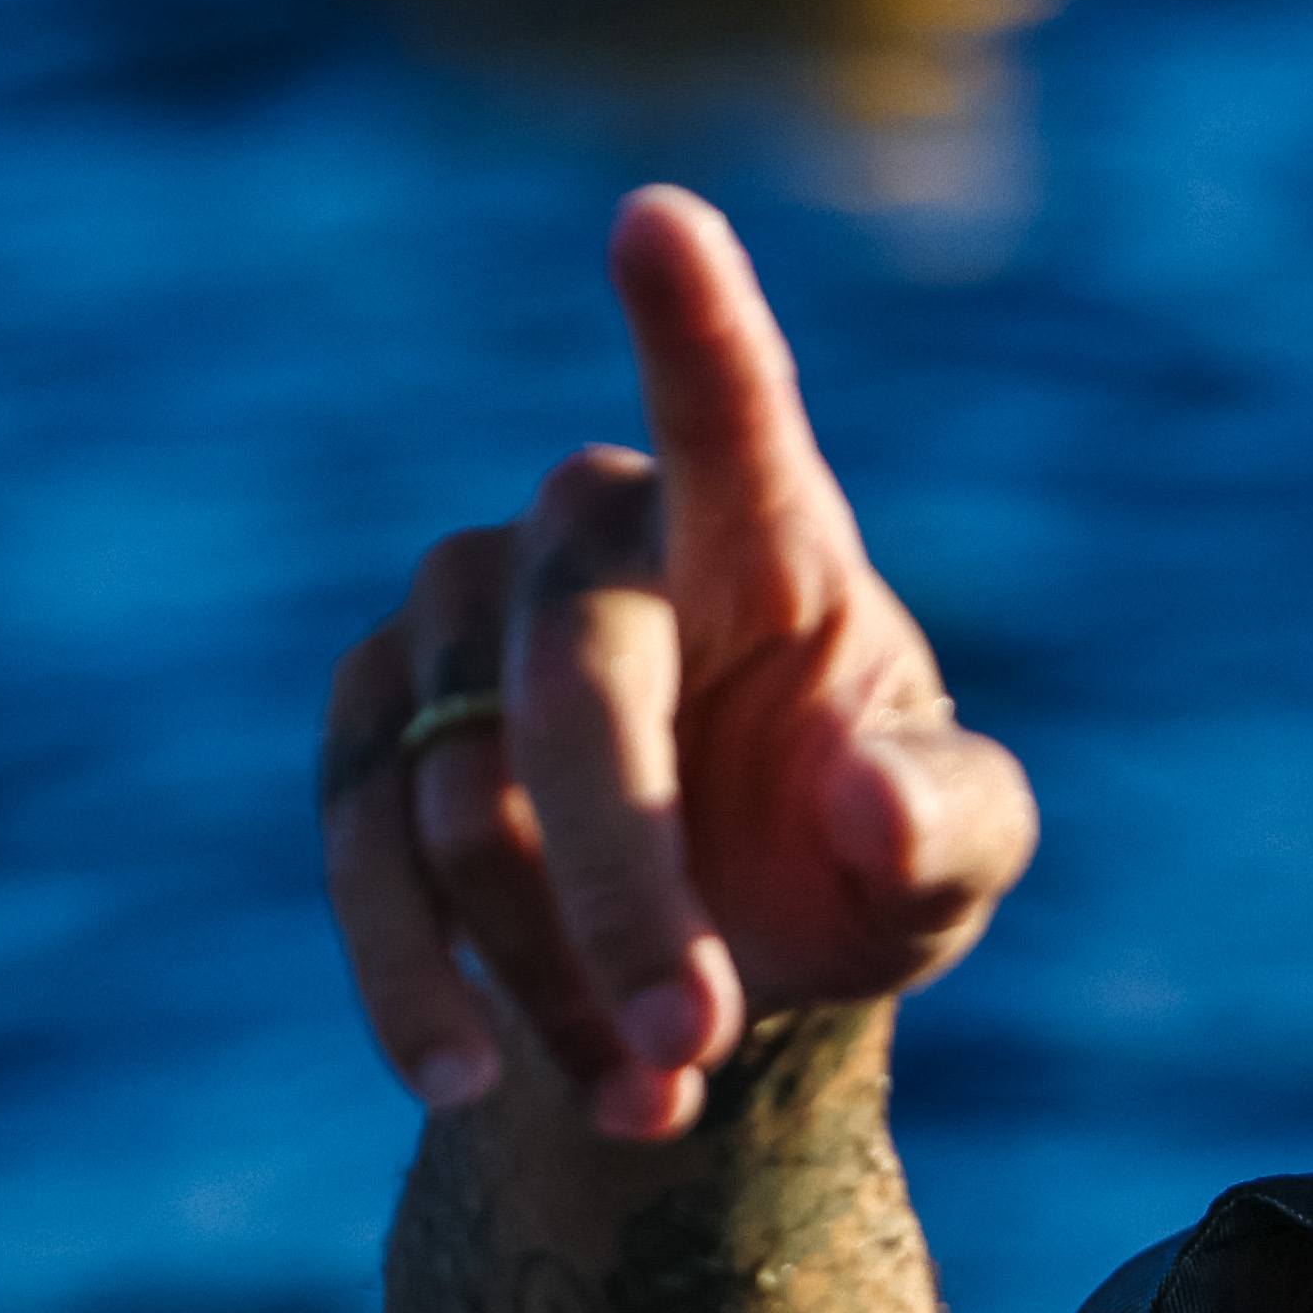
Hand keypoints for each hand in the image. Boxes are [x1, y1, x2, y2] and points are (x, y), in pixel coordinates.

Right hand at [320, 187, 1036, 1137]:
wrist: (728, 951)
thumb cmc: (861, 855)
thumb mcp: (951, 858)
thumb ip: (950, 823)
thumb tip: (861, 797)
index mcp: (763, 529)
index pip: (732, 413)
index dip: (695, 324)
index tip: (659, 221)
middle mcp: (588, 538)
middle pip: (576, 694)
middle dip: (629, 891)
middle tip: (694, 1044)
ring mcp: (456, 618)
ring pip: (461, 805)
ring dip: (554, 975)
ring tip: (652, 1092)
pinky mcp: (371, 725)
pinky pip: (361, 856)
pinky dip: (426, 989)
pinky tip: (478, 1082)